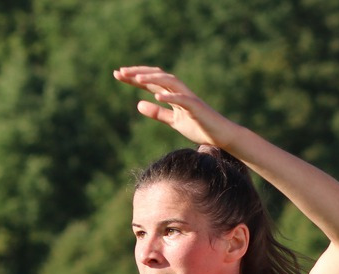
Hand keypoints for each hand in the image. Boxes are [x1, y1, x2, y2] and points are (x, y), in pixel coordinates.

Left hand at [113, 66, 239, 148]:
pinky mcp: (197, 107)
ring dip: (153, 78)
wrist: (220, 136)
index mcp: (173, 95)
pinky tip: (157, 96)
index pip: (151, 82)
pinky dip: (170, 96)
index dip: (134, 77)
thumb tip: (138, 104)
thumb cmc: (199, 127)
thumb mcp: (173, 121)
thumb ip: (158, 113)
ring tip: (136, 78)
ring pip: (169, 81)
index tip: (118, 75)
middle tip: (120, 72)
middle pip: (157, 76)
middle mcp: (180, 92)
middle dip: (139, 73)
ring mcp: (189, 98)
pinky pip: (183, 99)